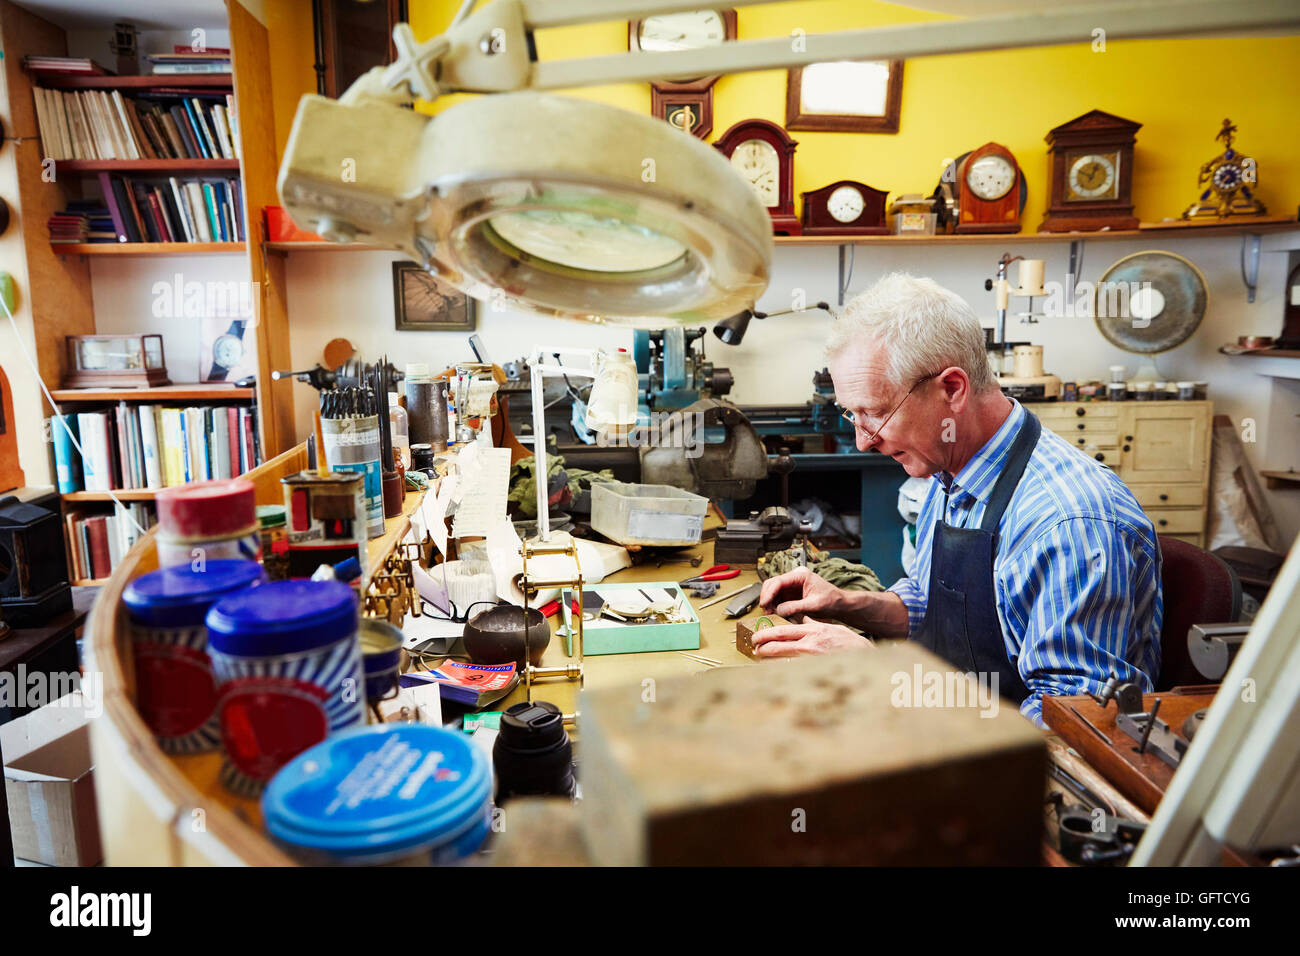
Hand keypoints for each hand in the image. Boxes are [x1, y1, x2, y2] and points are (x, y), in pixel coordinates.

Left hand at [750, 617, 871, 657]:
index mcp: (812, 630)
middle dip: (762, 646)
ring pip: (783, 658)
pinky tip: (774, 671)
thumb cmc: (849, 643)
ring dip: (769, 659)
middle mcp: (810, 643)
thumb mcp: (830, 628)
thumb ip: (814, 625)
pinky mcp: (816, 669)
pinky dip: (782, 669)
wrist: (865, 657)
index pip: (783, 631)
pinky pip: (794, 669)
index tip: (757, 637)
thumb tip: (803, 622)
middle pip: (778, 644)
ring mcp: (812, 658)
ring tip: (760, 659)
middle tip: (754, 648)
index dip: (766, 635)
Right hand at [759, 566, 842, 619]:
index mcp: (801, 575)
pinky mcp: (791, 595)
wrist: (840, 605)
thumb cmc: (832, 601)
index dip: (769, 593)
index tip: (764, 603)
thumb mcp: (814, 605)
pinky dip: (774, 606)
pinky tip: (776, 613)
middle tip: (766, 610)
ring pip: (773, 592)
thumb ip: (795, 607)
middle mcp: (794, 578)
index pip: (779, 581)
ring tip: (771, 613)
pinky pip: (777, 599)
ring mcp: (792, 586)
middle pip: (772, 584)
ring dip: (770, 602)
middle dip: (767, 597)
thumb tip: (779, 610)